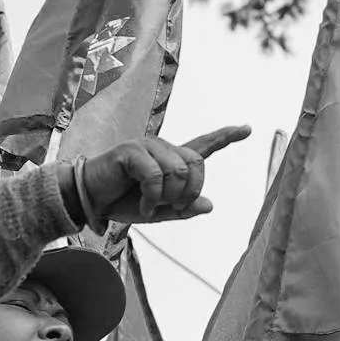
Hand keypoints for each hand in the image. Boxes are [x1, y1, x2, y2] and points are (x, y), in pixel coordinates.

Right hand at [76, 125, 245, 230]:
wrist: (91, 201)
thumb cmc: (123, 202)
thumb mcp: (158, 212)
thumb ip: (183, 209)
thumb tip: (210, 205)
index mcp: (172, 160)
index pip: (204, 145)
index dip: (226, 137)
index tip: (247, 128)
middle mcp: (163, 148)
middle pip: (197, 164)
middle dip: (189, 192)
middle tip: (171, 207)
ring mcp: (147, 146)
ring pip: (178, 170)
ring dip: (168, 196)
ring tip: (151, 205)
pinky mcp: (131, 151)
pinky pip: (156, 174)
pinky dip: (152, 196)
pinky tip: (142, 204)